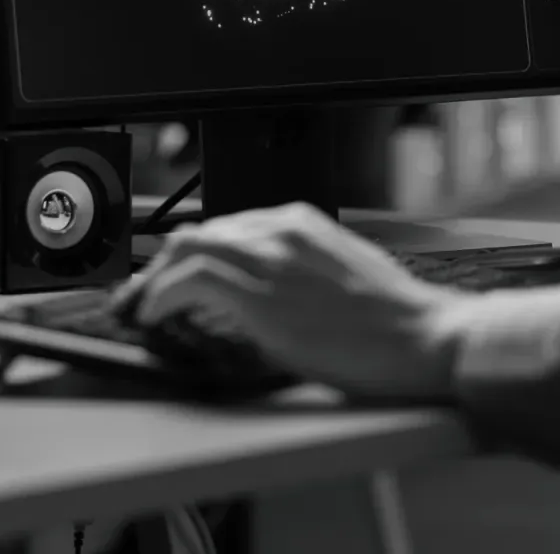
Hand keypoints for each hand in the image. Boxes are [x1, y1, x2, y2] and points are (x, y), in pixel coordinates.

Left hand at [113, 203, 465, 401]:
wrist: (420, 336)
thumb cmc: (392, 319)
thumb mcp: (341, 276)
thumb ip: (299, 272)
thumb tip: (265, 296)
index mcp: (301, 222)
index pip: (227, 227)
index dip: (192, 255)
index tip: (175, 277)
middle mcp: (281, 230)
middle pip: (199, 233)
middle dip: (164, 265)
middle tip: (143, 296)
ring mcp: (269, 257)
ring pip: (186, 250)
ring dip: (153, 281)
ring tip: (139, 309)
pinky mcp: (259, 292)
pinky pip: (189, 282)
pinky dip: (161, 297)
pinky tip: (154, 317)